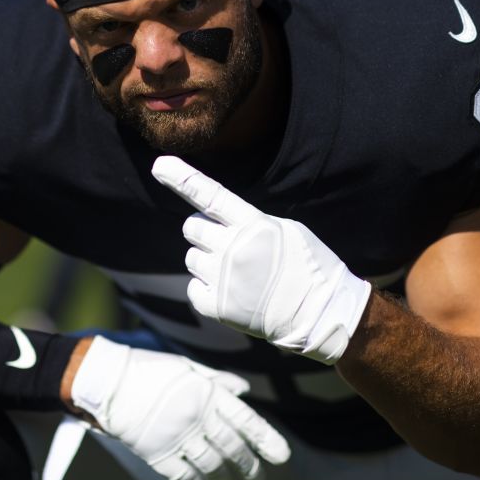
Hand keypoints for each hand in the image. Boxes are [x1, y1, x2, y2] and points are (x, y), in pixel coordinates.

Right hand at [70, 335, 290, 479]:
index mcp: (208, 393)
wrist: (108, 382)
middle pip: (232, 448)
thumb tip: (243, 390)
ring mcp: (178, 437)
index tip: (281, 456)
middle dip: (249, 467)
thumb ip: (218, 381)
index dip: (266, 440)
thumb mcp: (187, 367)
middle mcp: (198, 417)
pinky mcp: (157, 454)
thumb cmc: (148, 370)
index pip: (246, 421)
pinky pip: (184, 477)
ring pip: (212, 466)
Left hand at [152, 156, 372, 364]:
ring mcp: (224, 279)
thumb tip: (212, 217)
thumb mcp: (285, 230)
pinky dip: (207, 289)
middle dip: (204, 231)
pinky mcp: (217, 307)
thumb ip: (248, 221)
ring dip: (207, 260)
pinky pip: (193, 288)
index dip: (183, 179)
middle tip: (229, 244)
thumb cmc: (306, 266)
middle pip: (192, 227)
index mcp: (255, 225)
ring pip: (191, 258)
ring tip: (237, 272)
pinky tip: (233, 293)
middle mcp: (234, 250)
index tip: (160, 165)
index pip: (211, 196)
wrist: (319, 314)